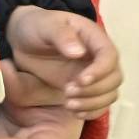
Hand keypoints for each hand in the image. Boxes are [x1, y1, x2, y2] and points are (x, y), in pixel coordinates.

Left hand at [6, 5, 121, 118]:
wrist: (24, 39)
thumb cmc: (37, 27)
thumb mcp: (45, 25)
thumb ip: (62, 35)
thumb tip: (78, 52)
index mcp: (94, 38)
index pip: (109, 56)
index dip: (100, 70)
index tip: (80, 80)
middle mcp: (99, 58)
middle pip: (114, 78)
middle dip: (94, 90)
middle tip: (67, 92)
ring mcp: (94, 75)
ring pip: (109, 94)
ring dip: (93, 103)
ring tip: (68, 105)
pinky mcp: (86, 89)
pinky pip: (99, 104)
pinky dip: (91, 111)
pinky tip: (74, 112)